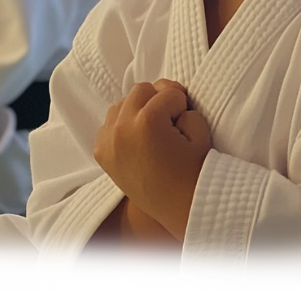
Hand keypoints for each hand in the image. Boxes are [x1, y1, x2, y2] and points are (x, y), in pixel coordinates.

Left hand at [93, 78, 211, 241]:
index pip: (168, 93)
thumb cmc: (195, 172)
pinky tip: (140, 141)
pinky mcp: (101, 152)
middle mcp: (122, 128)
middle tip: (171, 122)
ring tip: (155, 131)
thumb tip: (165, 90)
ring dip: (139, 110)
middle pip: (140, 91)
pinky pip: (109, 123)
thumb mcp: (199, 131)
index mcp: (147, 122)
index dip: (183, 106)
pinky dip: (124, 126)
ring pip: (122, 104)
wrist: (180, 210)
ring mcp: (107, 141)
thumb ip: (182, 102)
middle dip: (158, 101)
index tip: (185, 127)